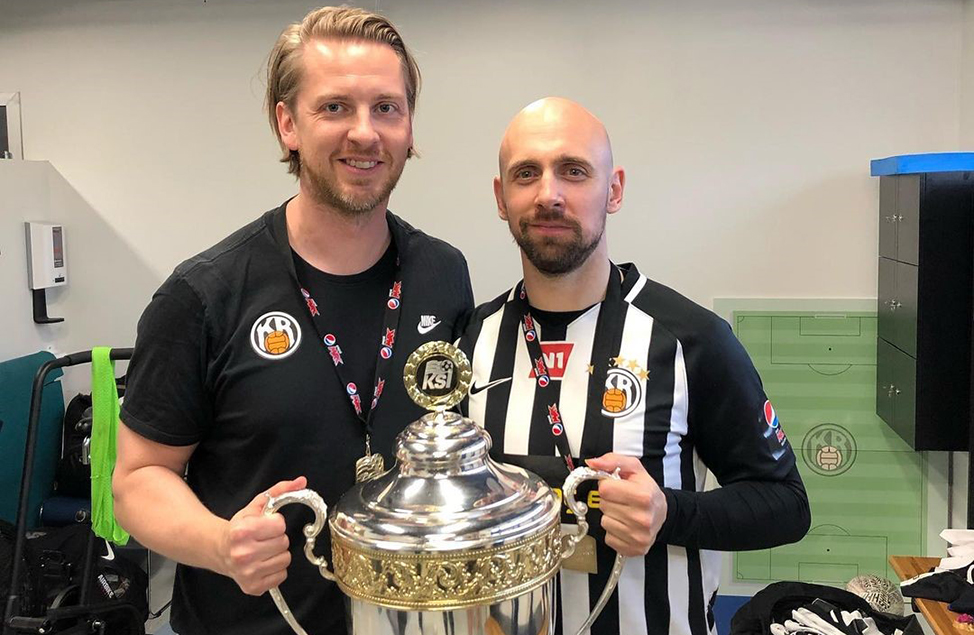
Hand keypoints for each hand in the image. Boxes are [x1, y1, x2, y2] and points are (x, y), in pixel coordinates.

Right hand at [220, 476, 306, 595]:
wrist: (219, 550)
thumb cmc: (239, 528)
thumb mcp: (256, 507)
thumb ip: (279, 492)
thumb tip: (301, 481)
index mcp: (243, 532)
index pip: (280, 526)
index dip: (275, 524)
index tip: (265, 525)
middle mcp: (243, 554)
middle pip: (284, 543)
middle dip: (277, 538)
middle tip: (263, 539)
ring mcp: (248, 573)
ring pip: (285, 559)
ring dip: (277, 554)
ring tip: (262, 551)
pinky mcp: (253, 587)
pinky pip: (281, 575)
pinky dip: (275, 569)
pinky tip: (262, 563)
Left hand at [585, 454, 665, 556]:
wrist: (662, 512)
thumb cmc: (646, 490)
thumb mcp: (633, 468)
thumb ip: (611, 461)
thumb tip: (591, 463)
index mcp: (643, 496)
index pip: (604, 489)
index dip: (607, 485)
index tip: (616, 486)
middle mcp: (642, 518)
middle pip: (603, 506)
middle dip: (609, 501)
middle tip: (622, 499)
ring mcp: (639, 536)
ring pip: (604, 522)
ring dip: (611, 516)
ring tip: (625, 512)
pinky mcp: (635, 548)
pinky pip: (608, 538)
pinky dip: (614, 531)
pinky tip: (625, 525)